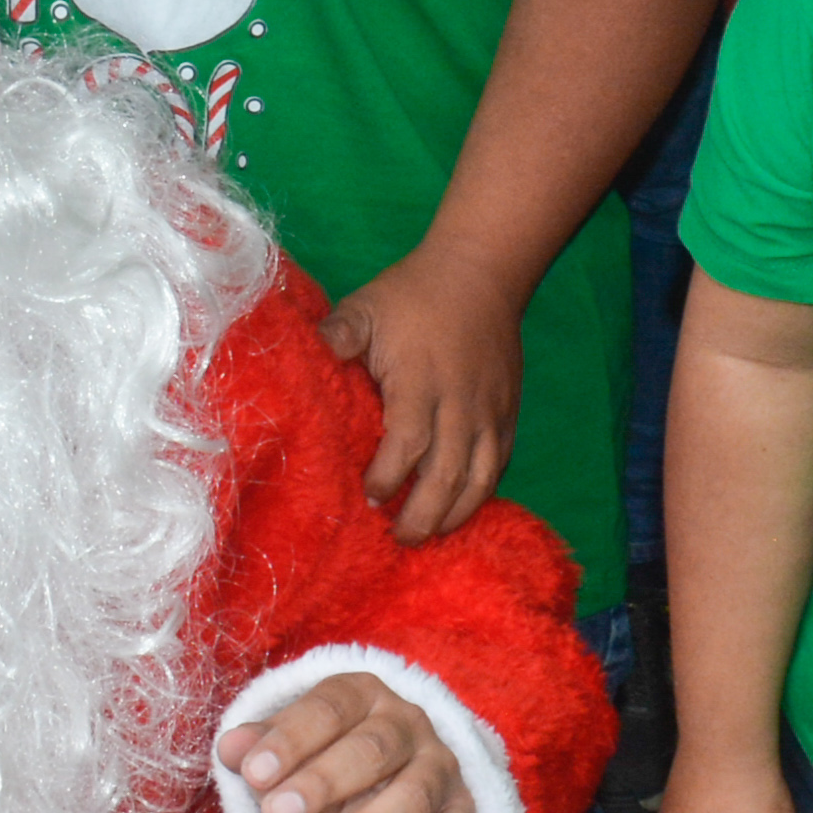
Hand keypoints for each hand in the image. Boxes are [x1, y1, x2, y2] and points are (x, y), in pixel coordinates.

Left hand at [216, 669, 473, 812]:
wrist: (391, 773)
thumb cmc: (323, 756)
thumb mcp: (288, 747)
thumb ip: (261, 748)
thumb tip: (229, 748)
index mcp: (360, 694)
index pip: (327, 709)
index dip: (290, 740)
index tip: (253, 774)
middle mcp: (406, 722)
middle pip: (370, 749)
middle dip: (322, 783)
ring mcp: (439, 766)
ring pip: (412, 793)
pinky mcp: (462, 810)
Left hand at [323, 243, 526, 540]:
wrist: (481, 273)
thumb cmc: (413, 295)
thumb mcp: (365, 307)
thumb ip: (336, 336)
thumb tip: (303, 358)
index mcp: (420, 380)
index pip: (408, 443)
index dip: (389, 476)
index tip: (369, 495)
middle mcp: (460, 403)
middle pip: (447, 475)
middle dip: (423, 515)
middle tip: (398, 539)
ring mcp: (490, 412)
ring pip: (480, 479)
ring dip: (455, 515)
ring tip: (428, 534)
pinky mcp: (508, 414)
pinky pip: (499, 465)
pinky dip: (480, 494)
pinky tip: (458, 510)